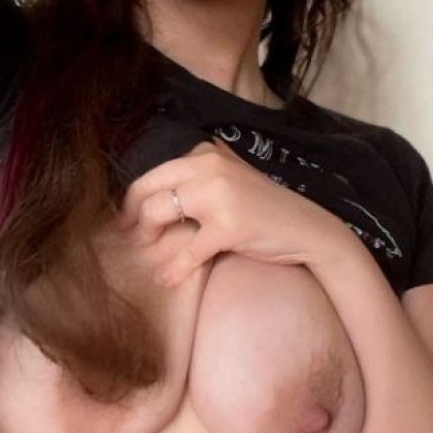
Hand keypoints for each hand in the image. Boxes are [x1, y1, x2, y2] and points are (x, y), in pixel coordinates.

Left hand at [117, 139, 349, 286]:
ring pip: (160, 213)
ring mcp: (219, 194)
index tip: (125, 220)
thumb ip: (194, 180)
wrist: (307, 228)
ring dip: (147, 237)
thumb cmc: (262, 209)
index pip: (153, 174)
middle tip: (130, 238)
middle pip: (149, 190)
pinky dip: (173, 268)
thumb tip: (145, 201)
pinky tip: (166, 279)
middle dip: (133, 217)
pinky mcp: (228, 225)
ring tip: (146, 252)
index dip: (132, 200)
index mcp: (206, 154)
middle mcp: (209, 166)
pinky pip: (187, 250)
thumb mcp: (227, 181)